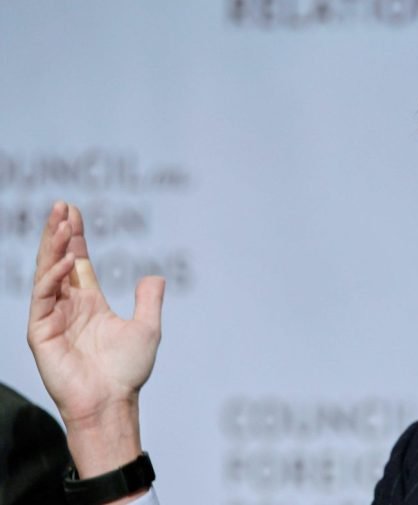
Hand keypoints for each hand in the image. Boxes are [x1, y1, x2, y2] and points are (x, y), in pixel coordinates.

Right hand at [27, 201, 164, 478]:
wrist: (112, 401)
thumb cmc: (127, 370)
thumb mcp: (147, 327)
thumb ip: (149, 299)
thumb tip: (156, 275)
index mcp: (89, 303)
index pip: (78, 262)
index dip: (75, 237)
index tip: (72, 211)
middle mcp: (68, 306)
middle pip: (59, 260)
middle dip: (59, 233)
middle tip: (61, 205)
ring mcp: (52, 317)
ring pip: (48, 272)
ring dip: (53, 246)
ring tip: (62, 221)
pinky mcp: (40, 331)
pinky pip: (43, 297)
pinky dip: (54, 276)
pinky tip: (68, 260)